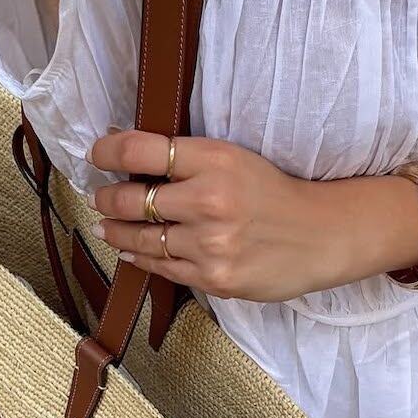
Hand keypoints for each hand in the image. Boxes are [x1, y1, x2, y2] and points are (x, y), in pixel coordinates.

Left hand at [85, 129, 354, 301]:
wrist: (320, 236)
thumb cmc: (274, 193)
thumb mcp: (233, 158)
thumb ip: (183, 156)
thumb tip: (120, 141)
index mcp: (215, 160)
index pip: (142, 149)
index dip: (107, 151)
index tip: (96, 154)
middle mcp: (210, 201)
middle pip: (133, 198)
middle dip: (108, 197)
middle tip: (100, 196)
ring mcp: (211, 244)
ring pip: (141, 238)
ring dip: (116, 231)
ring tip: (106, 225)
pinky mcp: (214, 277)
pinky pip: (161, 267)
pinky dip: (138, 258)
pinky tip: (128, 252)